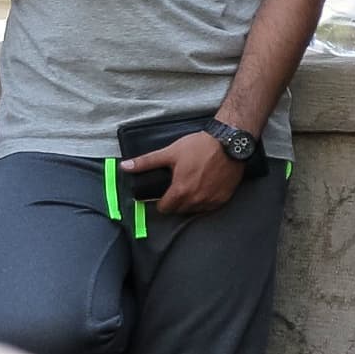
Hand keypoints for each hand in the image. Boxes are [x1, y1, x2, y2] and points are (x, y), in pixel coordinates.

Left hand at [124, 129, 240, 216]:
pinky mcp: (224, 198)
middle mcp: (196, 200)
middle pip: (179, 210)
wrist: (229, 143)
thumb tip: (125, 166)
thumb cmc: (200, 147)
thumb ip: (146, 162)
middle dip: (175, 203)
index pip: (165, 209)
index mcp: (181, 191)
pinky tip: (204, 188)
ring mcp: (211, 200)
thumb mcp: (170, 152)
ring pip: (194, 210)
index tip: (163, 194)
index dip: (161, 202)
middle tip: (177, 188)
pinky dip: (205, 201)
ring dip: (190, 203)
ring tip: (190, 188)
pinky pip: (209, 207)